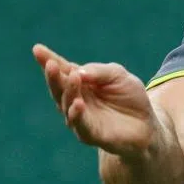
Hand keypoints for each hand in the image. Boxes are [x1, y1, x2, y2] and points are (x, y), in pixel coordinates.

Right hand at [32, 43, 157, 156]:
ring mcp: (80, 117)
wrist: (146, 124)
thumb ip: (98, 71)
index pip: (62, 69)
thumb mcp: (118, 75)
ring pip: (66, 105)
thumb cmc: (129, 97)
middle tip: (51, 64)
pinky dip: (77, 114)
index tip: (37, 49)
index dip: (49, 60)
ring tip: (73, 77)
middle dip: (53, 76)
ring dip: (68, 91)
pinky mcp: (90, 134)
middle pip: (59, 87)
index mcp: (80, 82)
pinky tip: (78, 103)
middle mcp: (75, 99)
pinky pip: (80, 124)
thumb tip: (76, 72)